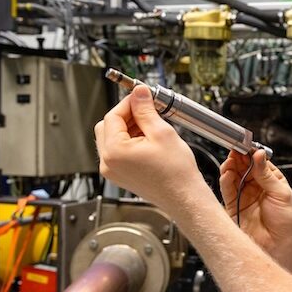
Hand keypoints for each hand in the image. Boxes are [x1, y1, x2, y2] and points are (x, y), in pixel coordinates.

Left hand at [94, 85, 212, 210]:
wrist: (184, 197)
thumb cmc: (176, 174)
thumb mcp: (161, 133)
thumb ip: (145, 110)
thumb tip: (139, 93)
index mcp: (114, 152)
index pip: (112, 116)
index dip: (128, 103)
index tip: (141, 97)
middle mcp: (108, 163)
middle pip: (108, 126)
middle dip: (127, 115)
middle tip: (146, 110)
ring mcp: (112, 171)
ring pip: (112, 138)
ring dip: (129, 128)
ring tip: (151, 127)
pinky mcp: (120, 175)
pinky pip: (118, 151)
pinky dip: (130, 141)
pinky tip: (148, 140)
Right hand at [220, 150, 291, 268]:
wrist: (279, 247)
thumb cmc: (287, 223)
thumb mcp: (281, 194)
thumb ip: (266, 174)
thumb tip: (259, 154)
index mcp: (271, 181)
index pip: (258, 162)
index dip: (251, 153)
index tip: (245, 146)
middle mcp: (256, 187)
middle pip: (243, 166)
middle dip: (239, 157)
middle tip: (236, 151)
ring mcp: (244, 196)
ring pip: (233, 176)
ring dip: (230, 166)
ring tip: (231, 162)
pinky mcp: (233, 206)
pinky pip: (226, 190)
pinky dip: (225, 180)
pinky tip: (227, 174)